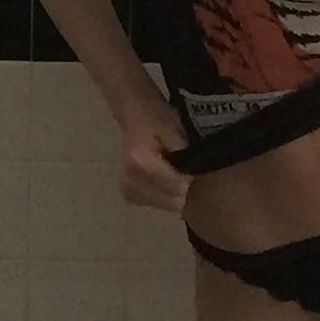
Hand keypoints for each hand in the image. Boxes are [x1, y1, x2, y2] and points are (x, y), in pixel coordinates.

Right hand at [118, 95, 192, 213]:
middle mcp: (130, 180)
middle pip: (172, 202)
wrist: (134, 115)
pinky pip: (156, 203)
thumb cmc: (156, 118)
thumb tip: (189, 176)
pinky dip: (164, 194)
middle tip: (183, 168)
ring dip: (174, 192)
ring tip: (172, 171)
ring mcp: (127, 189)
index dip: (190, 177)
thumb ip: (181, 152)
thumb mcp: (174, 127)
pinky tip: (164, 179)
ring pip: (166, 205)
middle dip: (183, 187)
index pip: (177, 187)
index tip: (192, 165)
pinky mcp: (128, 194)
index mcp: (140, 162)